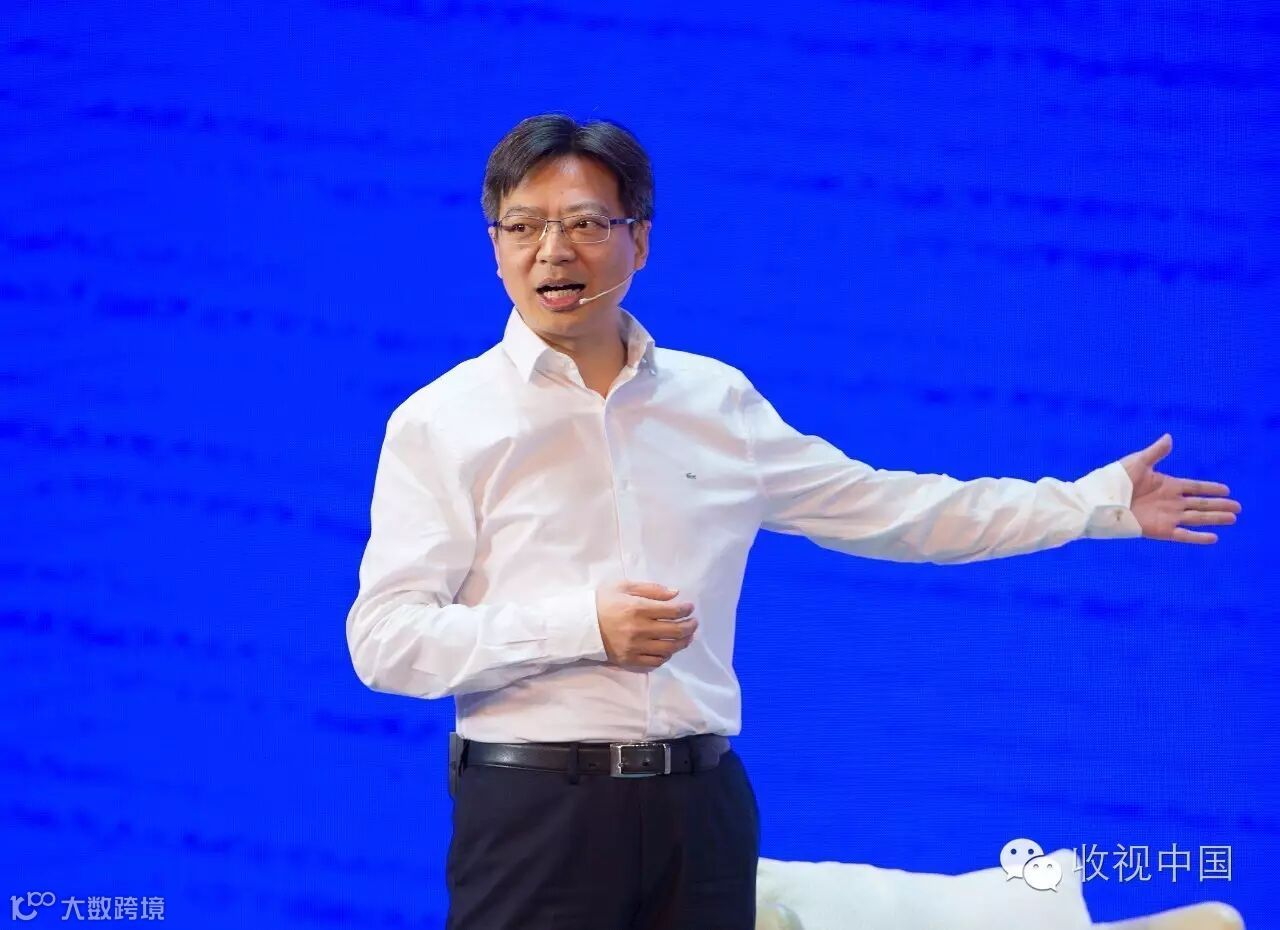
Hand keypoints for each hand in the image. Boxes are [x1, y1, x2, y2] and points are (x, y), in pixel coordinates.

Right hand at [595, 580, 697, 671]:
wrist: (579, 625)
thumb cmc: (602, 601)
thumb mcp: (623, 586)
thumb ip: (651, 589)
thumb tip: (675, 593)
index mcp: (638, 608)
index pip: (672, 611)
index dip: (686, 609)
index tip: (690, 607)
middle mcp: (639, 629)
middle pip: (675, 631)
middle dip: (689, 626)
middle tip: (694, 622)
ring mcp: (635, 647)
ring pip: (668, 648)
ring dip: (683, 642)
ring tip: (687, 636)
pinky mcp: (629, 660)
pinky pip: (655, 662)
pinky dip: (666, 656)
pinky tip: (669, 649)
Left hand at [1119, 434, 1241, 543]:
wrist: (1098, 501)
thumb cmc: (1114, 480)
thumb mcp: (1137, 463)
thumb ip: (1155, 453)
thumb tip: (1169, 437)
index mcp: (1166, 485)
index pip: (1195, 487)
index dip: (1210, 488)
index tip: (1227, 490)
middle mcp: (1170, 502)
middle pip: (1200, 504)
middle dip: (1219, 505)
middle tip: (1238, 508)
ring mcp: (1166, 516)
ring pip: (1197, 518)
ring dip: (1215, 519)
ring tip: (1233, 519)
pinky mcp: (1160, 530)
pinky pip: (1183, 534)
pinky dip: (1198, 537)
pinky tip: (1213, 537)